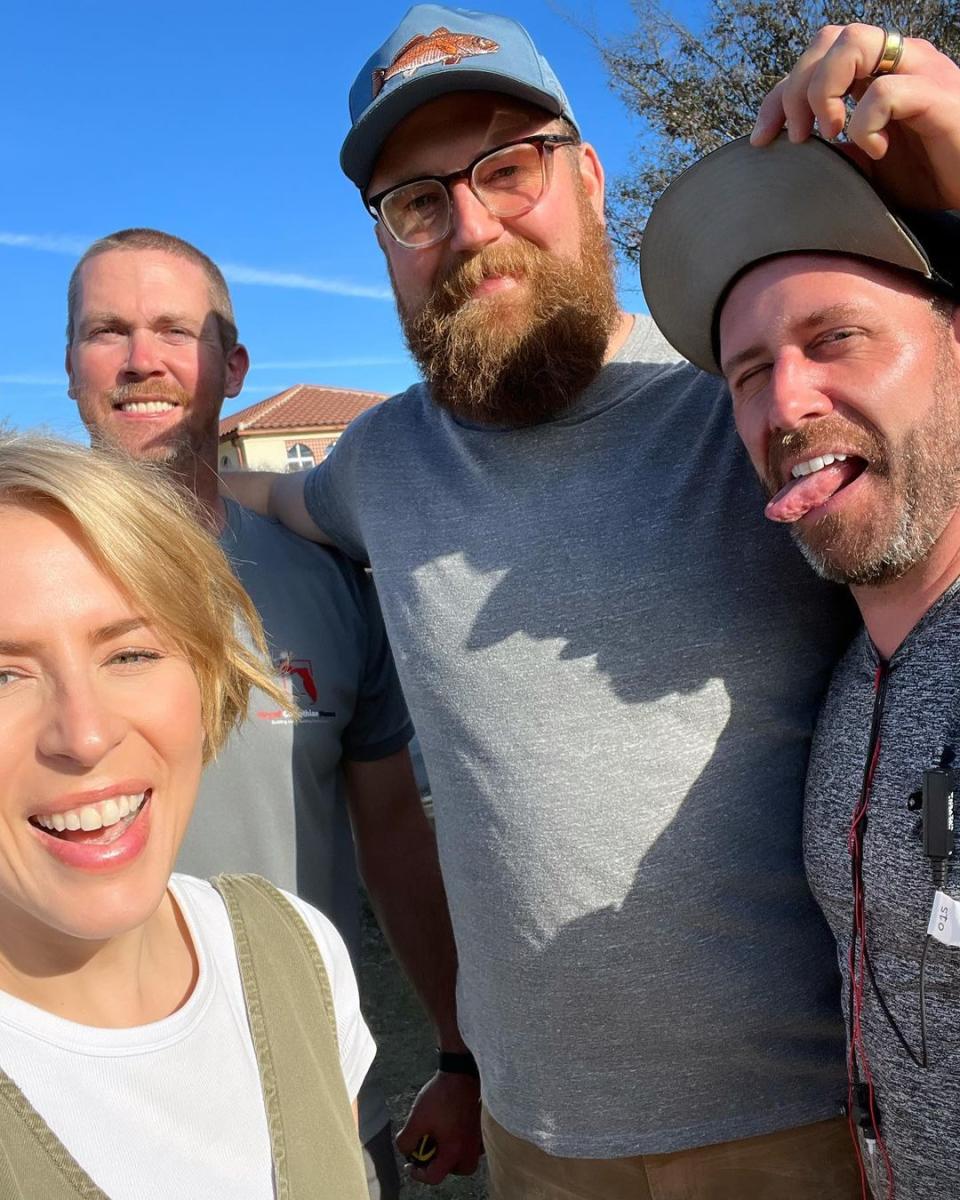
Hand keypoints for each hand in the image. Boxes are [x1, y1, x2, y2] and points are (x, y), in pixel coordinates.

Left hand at [396, 1070, 482, 1184]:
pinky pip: (471, 1145)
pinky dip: (460, 1142)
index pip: (434, 1177)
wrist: (461, 1072)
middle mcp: (469, 1149)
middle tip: (429, 1151)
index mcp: (453, 1151)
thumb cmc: (441, 1095)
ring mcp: (478, 1139)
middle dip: (439, 1165)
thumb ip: (407, 1141)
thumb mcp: (416, 1119)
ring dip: (450, 1153)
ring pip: (464, 1158)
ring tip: (439, 1136)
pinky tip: (451, 1128)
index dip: (418, 1174)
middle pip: (454, 1170)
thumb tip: (406, 1150)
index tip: (411, 1165)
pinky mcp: (481, 1127)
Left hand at [752, 23, 959, 207]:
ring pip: (855, 43)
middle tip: (798, 138)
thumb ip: (834, 153)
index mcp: (877, 71)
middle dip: (796, 89)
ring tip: (830, 133)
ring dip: (826, 91)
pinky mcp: (937, 96)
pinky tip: (875, 149)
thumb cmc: (929, 174)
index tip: (761, 139)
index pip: (814, 60)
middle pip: (827, 39)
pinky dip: (867, 123)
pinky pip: (886, 90)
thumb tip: (794, 156)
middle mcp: (897, 61)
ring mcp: (919, 72)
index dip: (778, 96)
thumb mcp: (868, 167)